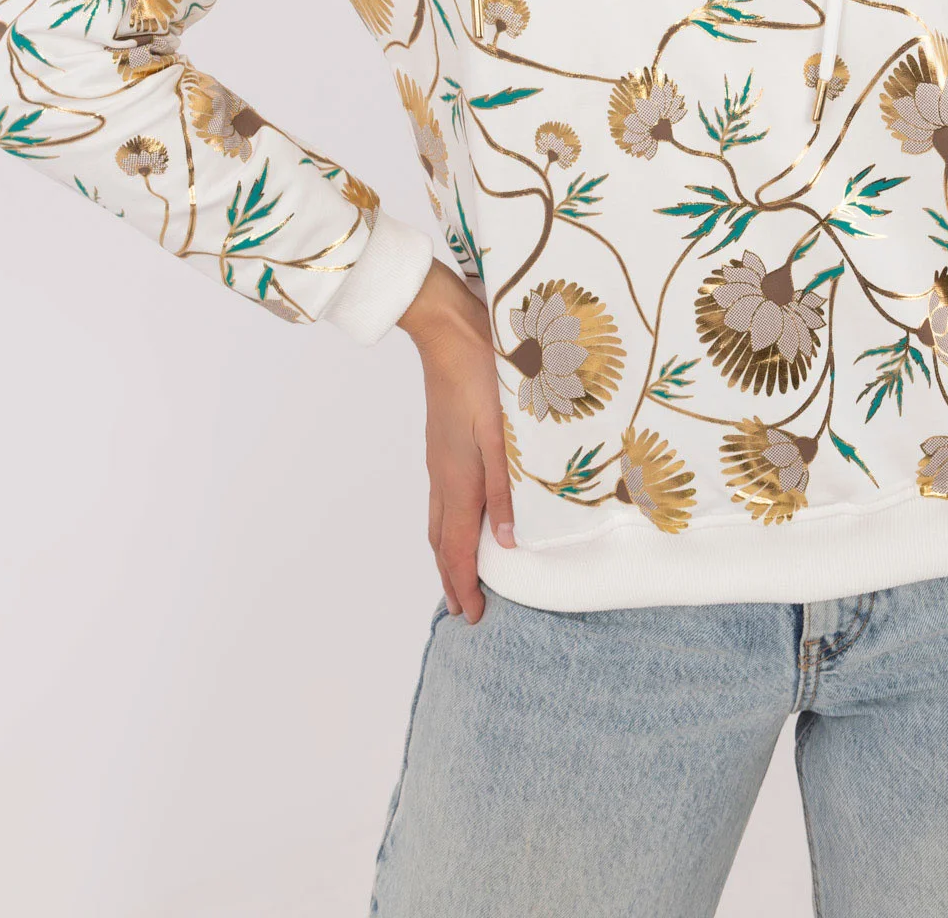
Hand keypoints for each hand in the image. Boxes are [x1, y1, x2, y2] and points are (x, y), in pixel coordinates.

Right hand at [397, 261, 515, 623]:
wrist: (448, 329)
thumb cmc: (481, 374)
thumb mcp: (504, 432)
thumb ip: (507, 488)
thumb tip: (507, 543)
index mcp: (459, 478)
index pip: (458, 548)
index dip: (465, 585)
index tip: (474, 617)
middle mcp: (444, 475)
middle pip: (443, 541)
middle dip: (453, 578)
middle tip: (466, 610)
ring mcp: (440, 458)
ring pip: (440, 520)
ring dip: (449, 553)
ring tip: (461, 575)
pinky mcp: (442, 442)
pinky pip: (443, 498)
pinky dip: (450, 524)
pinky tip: (465, 517)